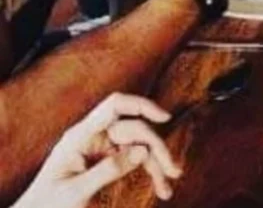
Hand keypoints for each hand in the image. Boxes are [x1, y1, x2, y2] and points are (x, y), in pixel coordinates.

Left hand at [15, 94, 179, 207]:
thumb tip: (143, 151)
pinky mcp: (107, 160)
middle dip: (157, 150)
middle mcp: (94, 137)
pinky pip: (134, 160)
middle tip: (173, 171)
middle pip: (135, 130)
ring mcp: (102, 148)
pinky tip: (160, 187)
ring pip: (139, 147)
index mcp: (81, 135)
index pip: (115, 106)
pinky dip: (148, 173)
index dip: (142, 106)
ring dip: (156, 165)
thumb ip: (108, 170)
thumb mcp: (76, 191)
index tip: (165, 117)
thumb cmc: (48, 203)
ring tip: (168, 187)